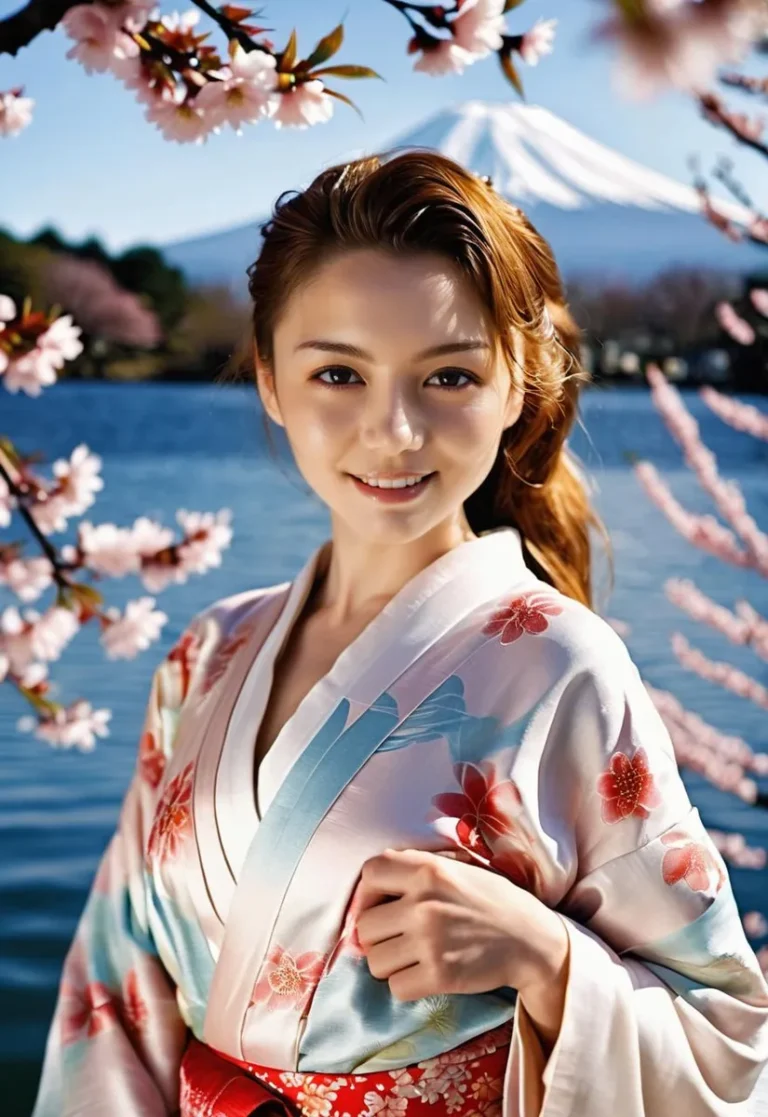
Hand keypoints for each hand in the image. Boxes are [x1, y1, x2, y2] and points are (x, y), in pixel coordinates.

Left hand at [355, 847, 567, 1002]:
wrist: (531, 939)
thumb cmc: (491, 900)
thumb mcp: (456, 868)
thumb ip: (416, 868)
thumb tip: (371, 884)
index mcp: (427, 870)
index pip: (370, 873)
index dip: (369, 892)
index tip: (382, 905)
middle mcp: (423, 903)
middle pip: (365, 926)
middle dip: (379, 935)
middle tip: (401, 937)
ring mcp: (430, 941)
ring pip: (375, 961)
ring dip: (390, 963)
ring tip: (413, 956)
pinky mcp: (439, 976)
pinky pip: (395, 988)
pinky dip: (406, 985)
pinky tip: (425, 974)